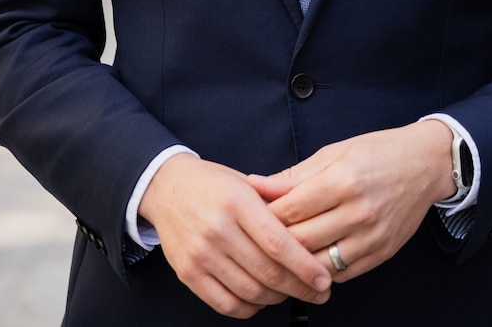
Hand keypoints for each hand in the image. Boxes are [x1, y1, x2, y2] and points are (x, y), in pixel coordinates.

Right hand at [139, 154, 331, 318]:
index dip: (305, 266)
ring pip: (250, 292)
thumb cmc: (213, 184)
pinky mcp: (187, 273)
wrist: (166, 188)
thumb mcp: (246, 182)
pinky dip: (249, 308)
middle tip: (319, 292)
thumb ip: (277, 203)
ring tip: (291, 292)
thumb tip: (314, 227)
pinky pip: (225, 304)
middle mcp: (218, 229)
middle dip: (300, 288)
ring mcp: (201, 254)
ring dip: (277, 299)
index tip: (325, 278)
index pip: (278, 243)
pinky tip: (260, 299)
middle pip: (267, 272)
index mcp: (238, 202)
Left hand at [248, 120, 454, 282]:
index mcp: (344, 180)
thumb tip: (256, 185)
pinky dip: (321, 270)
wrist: (426, 163)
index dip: (265, 215)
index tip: (249, 216)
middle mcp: (359, 211)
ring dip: (295, 263)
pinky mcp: (382, 253)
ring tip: (277, 256)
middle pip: (302, 239)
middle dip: (273, 242)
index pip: (292, 209)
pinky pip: (342, 273)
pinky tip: (309, 261)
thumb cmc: (378, 152)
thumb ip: (295, 174)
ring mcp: (373, 236)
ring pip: (319, 262)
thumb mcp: (335, 151)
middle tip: (255, 240)